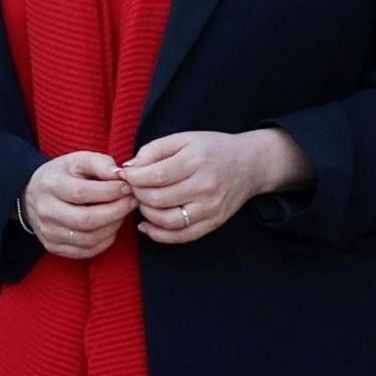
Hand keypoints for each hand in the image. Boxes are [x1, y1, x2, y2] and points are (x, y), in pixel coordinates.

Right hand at [22, 151, 134, 259]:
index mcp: (49, 185)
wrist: (33, 194)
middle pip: (86, 220)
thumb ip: (100, 163)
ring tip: (121, 213)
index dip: (110, 192)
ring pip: (89, 238)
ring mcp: (48, 232)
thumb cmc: (62, 175)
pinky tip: (110, 227)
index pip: (82, 193)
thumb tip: (120, 175)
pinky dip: (105, 241)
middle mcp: (45, 211)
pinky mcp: (54, 246)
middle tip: (131, 202)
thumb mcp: (78, 160)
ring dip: (113, 227)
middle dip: (116, 212)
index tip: (127, 187)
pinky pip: (86, 251)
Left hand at [122, 128, 310, 244]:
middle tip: (132, 188)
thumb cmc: (212, 149)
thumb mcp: (183, 139)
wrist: (251, 164)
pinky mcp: (214, 222)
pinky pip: (182, 236)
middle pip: (158, 199)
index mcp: (196, 161)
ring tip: (141, 202)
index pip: (155, 176)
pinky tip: (146, 225)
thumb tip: (128, 168)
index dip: (133, 178)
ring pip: (167, 221)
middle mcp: (206, 187)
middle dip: (136, 194)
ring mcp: (211, 208)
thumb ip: (153, 150)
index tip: (125, 175)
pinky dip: (159, 235)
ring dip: (145, 214)